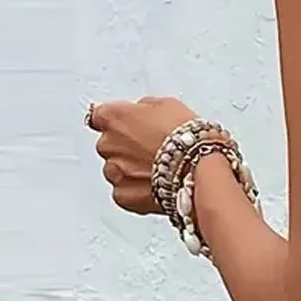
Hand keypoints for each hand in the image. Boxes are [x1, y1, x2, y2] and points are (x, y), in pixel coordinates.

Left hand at [87, 95, 197, 214]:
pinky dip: (137, 191)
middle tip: (152, 150)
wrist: (200, 169)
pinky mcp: (123, 196)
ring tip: (158, 170)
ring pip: (116, 170)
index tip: (126, 125)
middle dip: (126, 148)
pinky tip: (156, 185)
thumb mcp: (167, 104)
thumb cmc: (187, 137)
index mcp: (113, 117)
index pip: (99, 117)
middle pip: (109, 145)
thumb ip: (143, 107)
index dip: (117, 122)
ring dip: (131, 170)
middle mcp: (107, 144)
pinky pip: (125, 192)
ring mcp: (114, 171)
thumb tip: (141, 112)